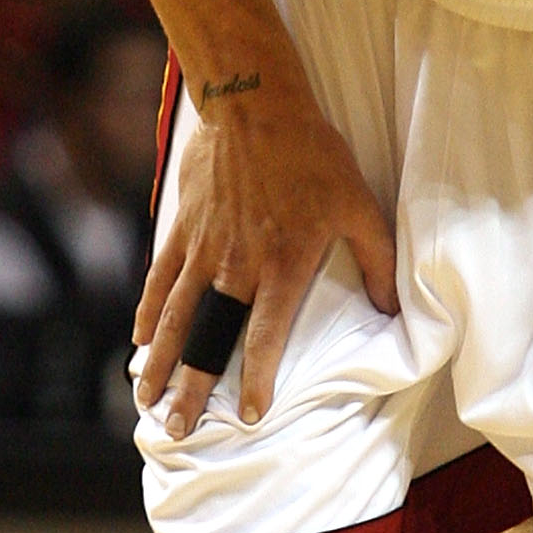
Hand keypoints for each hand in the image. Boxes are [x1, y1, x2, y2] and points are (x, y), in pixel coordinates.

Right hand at [136, 95, 396, 436]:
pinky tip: (139, 340)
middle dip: (192, 388)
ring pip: (176, 317)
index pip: (264, 339)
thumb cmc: (314, 156)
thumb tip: (392, 310)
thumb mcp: (360, 207)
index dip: (255, 380)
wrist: (255, 103)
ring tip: (146, 400)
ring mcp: (203, 249)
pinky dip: (149, 311)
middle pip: (209, 340)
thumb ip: (378, 262)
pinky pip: (160, 278)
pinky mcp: (183, 228)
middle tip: (178, 429)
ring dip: (160, 362)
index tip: (248, 415)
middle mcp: (236, 267)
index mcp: (282, 268)